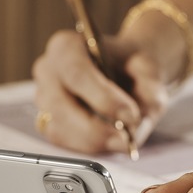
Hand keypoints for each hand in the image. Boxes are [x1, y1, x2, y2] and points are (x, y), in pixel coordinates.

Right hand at [32, 30, 169, 153]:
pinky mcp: (46, 122)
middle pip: (61, 105)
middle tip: (127, 137)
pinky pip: (63, 142)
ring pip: (60, 129)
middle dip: (97, 128)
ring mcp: (43, 98)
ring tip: (122, 139)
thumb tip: (133, 129)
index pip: (76, 73)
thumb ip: (148, 94)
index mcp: (66, 46)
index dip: (103, 98)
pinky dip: (88, 146)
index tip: (130, 115)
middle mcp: (47, 70)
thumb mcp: (149, 73)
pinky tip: (109, 139)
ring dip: (94, 140)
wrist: (127, 71)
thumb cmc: (132, 67)